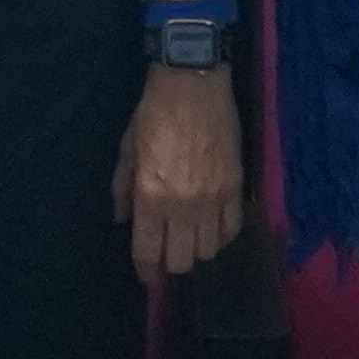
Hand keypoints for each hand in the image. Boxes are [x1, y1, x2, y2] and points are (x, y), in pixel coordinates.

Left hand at [113, 62, 246, 278]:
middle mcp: (183, 205)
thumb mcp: (127, 148)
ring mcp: (214, 199)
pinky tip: (212, 226)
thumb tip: (122, 218)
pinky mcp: (236, 187)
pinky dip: (221, 235)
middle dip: (171, 263)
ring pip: (209, 251)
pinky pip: (232, 229)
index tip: (146, 275)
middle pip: (182, 261)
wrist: (194, 83)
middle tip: (167, 253)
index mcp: (151, 196)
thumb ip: (122, 188)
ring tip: (189, 236)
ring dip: (196, 249)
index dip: (146, 272)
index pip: (149, 252)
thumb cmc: (154, 113)